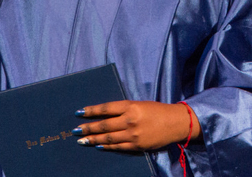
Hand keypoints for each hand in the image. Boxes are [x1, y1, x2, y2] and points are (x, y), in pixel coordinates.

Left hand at [74, 100, 199, 150]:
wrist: (176, 123)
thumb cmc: (157, 111)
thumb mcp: (140, 104)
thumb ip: (124, 109)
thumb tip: (104, 115)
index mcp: (130, 106)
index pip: (106, 108)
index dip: (91, 111)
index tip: (79, 112)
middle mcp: (130, 120)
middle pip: (104, 124)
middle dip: (88, 128)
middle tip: (75, 130)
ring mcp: (133, 134)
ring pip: (108, 137)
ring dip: (93, 139)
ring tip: (82, 140)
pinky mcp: (137, 145)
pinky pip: (118, 147)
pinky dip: (107, 146)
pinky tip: (98, 146)